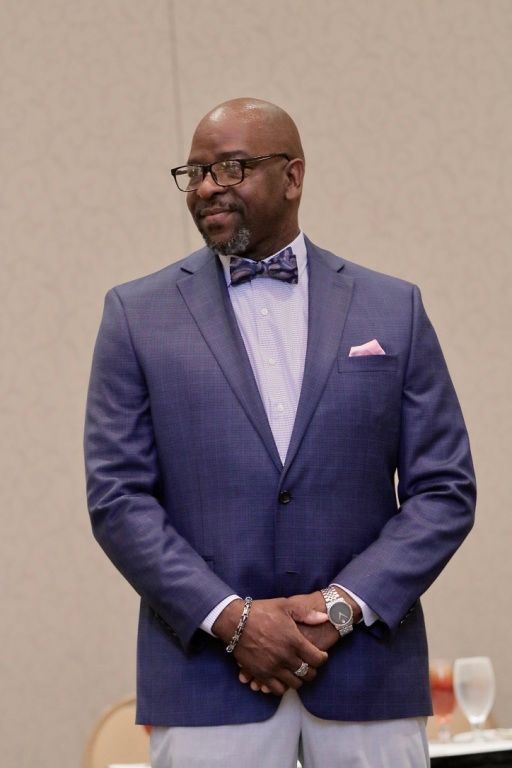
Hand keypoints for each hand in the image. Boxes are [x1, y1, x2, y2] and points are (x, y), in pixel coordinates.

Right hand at [213, 597, 327, 695]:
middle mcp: (285, 657)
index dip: (322, 658)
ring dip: (298, 679)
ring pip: (294, 684)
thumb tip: (324, 618)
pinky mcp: (261, 674)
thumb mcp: (285, 606)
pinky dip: (283, 686)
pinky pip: (277, 690)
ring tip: (296, 671)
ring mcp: (273, 667)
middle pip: (308, 674)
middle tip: (309, 664)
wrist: (235, 621)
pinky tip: (282, 677)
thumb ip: (306, 614)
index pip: (317, 659)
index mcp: (294, 640)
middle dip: (312, 670)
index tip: (321, 655)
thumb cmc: (261, 611)